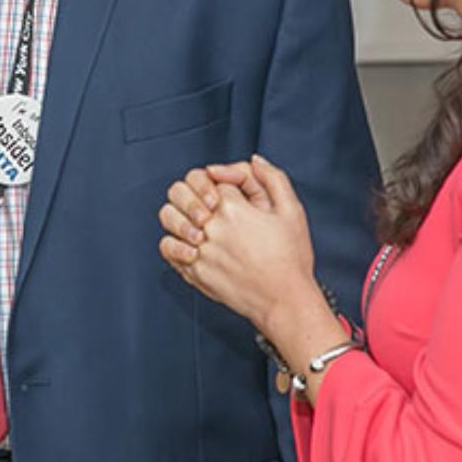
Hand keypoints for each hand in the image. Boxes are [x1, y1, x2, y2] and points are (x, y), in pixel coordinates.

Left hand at [158, 155, 316, 331]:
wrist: (285, 301)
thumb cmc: (291, 258)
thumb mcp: (292, 211)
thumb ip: (273, 178)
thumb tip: (254, 160)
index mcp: (233, 208)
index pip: (210, 177)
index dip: (220, 182)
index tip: (231, 195)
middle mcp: (212, 227)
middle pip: (182, 191)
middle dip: (192, 192)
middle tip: (209, 205)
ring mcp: (200, 250)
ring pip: (169, 217)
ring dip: (180, 214)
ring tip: (198, 223)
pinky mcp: (195, 272)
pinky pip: (168, 249)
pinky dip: (174, 241)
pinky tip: (191, 244)